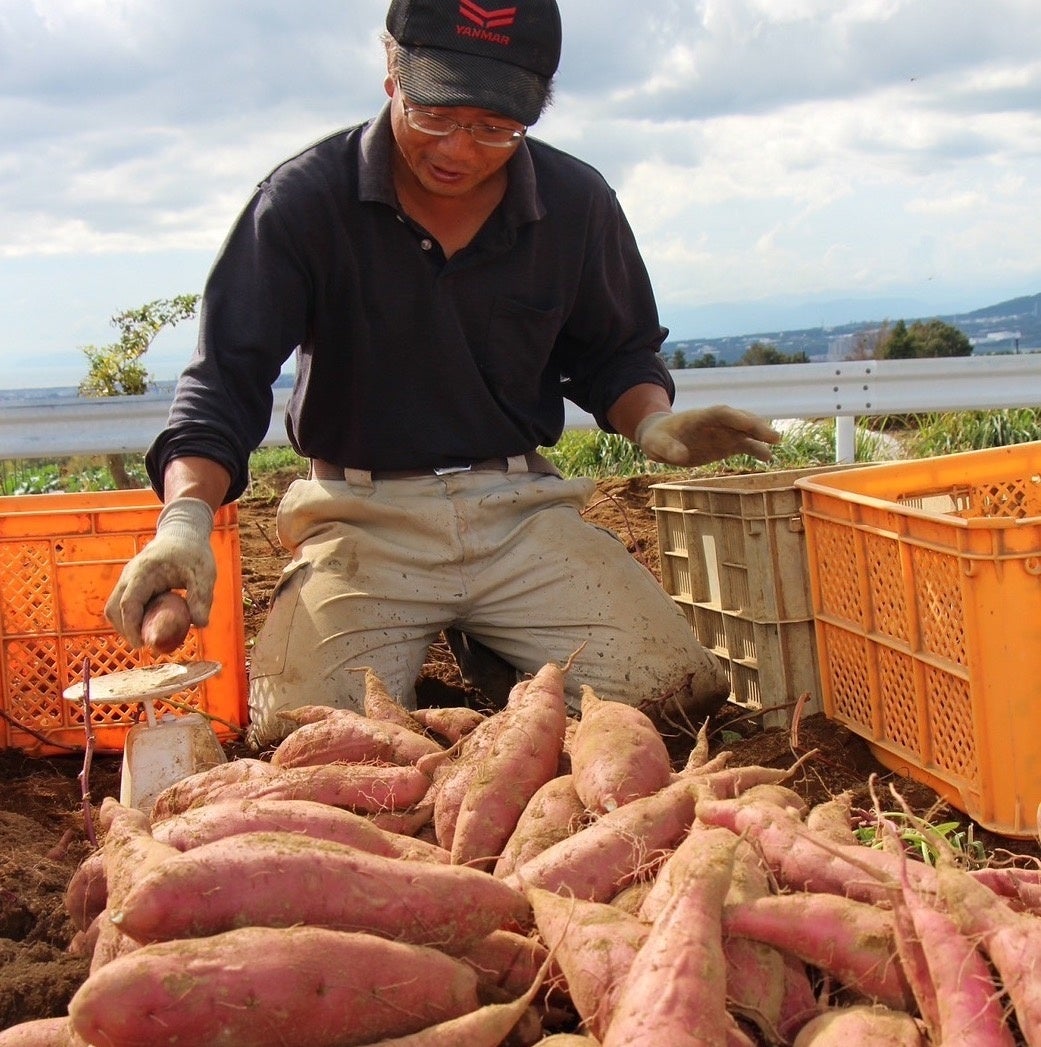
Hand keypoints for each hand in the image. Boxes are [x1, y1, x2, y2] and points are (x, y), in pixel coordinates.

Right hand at [105, 498, 216, 647]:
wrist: (183, 533)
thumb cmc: (194, 553)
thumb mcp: (204, 574)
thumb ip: (201, 598)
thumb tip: (199, 625)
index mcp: (144, 572)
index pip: (128, 603)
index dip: (131, 627)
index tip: (142, 644)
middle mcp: (129, 575)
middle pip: (114, 609)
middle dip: (127, 630)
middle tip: (149, 644)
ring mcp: (127, 579)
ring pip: (114, 608)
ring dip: (128, 625)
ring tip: (151, 635)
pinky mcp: (131, 583)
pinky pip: (123, 604)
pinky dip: (132, 617)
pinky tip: (151, 623)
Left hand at [635, 406, 781, 466]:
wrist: (661, 438)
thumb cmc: (657, 438)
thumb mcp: (656, 444)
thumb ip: (668, 448)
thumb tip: (682, 457)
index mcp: (700, 417)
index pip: (721, 413)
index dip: (736, 418)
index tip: (750, 424)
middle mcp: (716, 422)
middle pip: (739, 420)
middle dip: (756, 426)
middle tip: (773, 437)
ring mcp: (723, 432)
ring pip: (746, 431)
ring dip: (760, 436)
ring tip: (775, 443)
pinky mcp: (726, 444)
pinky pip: (744, 445)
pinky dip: (756, 449)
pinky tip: (768, 458)